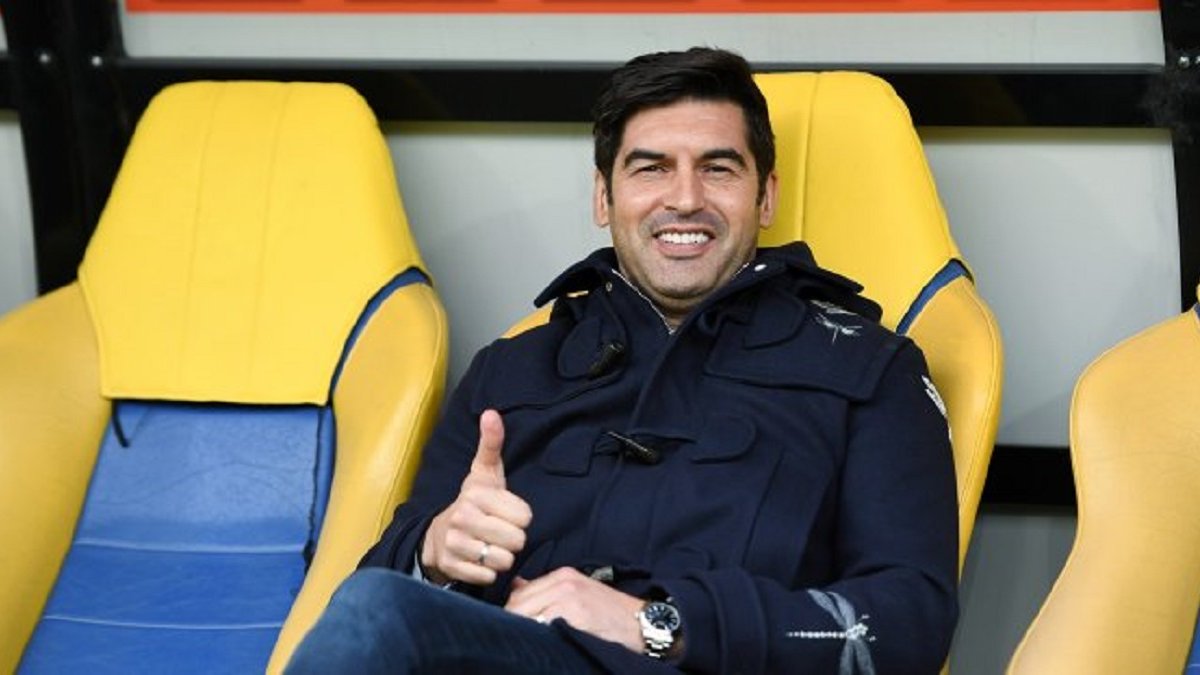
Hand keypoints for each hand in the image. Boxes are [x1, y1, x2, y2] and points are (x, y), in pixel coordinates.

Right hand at [420, 410, 532, 585]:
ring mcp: (455, 543)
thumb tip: (491, 413)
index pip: (525, 516)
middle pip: (517, 540)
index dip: (521, 518)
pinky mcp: (451, 566)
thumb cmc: (473, 503)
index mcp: (477, 494)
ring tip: (490, 546)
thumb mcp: (485, 473)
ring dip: (501, 557)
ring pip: (503, 560)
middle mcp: (463, 517)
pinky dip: (488, 572)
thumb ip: (491, 444)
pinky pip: (488, 576)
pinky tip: (479, 561)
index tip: (506, 514)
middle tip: (499, 532)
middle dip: (513, 539)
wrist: (439, 534)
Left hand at [505, 567, 644, 652]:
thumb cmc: (609, 613)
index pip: (518, 595)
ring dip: (523, 633)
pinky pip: (541, 629)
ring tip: (529, 645)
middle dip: (513, 624)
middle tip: (516, 641)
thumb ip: (546, 589)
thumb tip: (516, 586)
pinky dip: (538, 638)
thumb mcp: (578, 591)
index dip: (511, 615)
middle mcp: (562, 582)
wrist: (642, 623)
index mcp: (561, 575)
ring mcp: (568, 598)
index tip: (512, 630)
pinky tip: (544, 646)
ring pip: (525, 617)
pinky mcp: (574, 616)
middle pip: (517, 605)